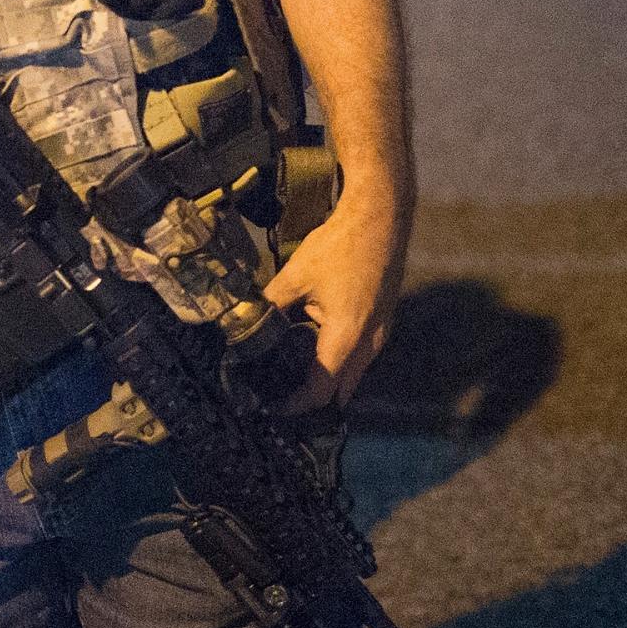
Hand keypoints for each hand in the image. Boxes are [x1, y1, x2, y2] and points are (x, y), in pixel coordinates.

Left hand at [260, 200, 407, 409]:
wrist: (381, 218)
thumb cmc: (341, 245)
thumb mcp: (295, 275)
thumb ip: (270, 305)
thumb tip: (244, 323)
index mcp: (348, 335)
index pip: (322, 389)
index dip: (297, 404)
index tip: (274, 409)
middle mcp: (370, 342)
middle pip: (340, 389)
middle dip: (312, 399)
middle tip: (279, 399)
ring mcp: (381, 332)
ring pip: (351, 371)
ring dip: (324, 377)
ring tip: (287, 375)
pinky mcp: (382, 321)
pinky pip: (358, 352)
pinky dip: (335, 357)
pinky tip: (308, 345)